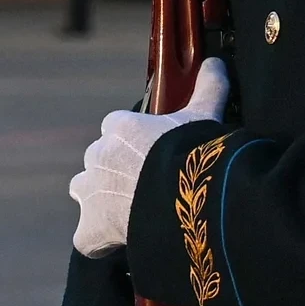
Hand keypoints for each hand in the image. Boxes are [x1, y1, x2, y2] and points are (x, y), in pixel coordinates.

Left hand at [69, 59, 228, 258]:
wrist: (184, 197)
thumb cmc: (192, 152)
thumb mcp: (204, 115)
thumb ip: (209, 88)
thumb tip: (218, 62)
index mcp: (118, 127)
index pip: (118, 132)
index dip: (136, 147)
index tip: (155, 159)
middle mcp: (97, 155)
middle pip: (101, 162)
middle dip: (118, 174)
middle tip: (149, 190)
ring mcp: (90, 192)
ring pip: (86, 193)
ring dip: (101, 202)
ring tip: (132, 214)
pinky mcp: (89, 228)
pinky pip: (88, 238)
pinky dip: (100, 241)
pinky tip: (123, 243)